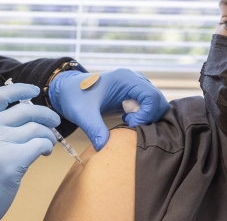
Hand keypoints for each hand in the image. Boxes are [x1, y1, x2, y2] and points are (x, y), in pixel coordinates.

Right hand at [0, 83, 58, 220]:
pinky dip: (46, 147)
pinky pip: (39, 144)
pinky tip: (44, 153)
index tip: (35, 91)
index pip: (0, 95)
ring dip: (48, 135)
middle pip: (26, 111)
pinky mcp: (11, 162)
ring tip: (47, 145)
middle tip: (54, 122)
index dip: (21, 89)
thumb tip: (32, 113)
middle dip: (45, 115)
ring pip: (36, 129)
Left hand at [49, 68, 168, 150]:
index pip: (152, 97)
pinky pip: (148, 105)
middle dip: (149, 117)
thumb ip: (94, 129)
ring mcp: (135, 85)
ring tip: (128, 122)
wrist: (67, 91)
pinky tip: (127, 119)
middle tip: (130, 125)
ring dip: (146, 116)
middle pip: (158, 100)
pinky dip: (143, 115)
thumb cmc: (74, 97)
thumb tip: (103, 148)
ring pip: (156, 103)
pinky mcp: (134, 93)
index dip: (146, 114)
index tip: (130, 123)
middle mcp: (134, 79)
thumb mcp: (83, 114)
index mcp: (125, 79)